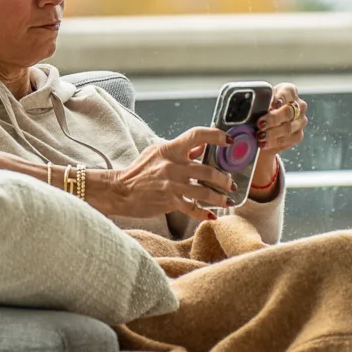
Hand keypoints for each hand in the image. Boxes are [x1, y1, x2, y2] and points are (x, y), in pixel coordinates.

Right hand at [89, 128, 237, 222]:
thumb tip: (201, 147)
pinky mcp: (169, 201)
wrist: (120, 190)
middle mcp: (173, 165)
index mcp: (171, 149)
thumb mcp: (157, 153)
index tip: (228, 140)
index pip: (197, 135)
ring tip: (226, 201)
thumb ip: (180, 150)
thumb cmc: (139, 171)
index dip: (216, 136)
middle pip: (207, 170)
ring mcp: (172, 184)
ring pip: (204, 191)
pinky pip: (192, 208)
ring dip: (219, 197)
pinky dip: (204, 213)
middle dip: (223, 179)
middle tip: (231, 184)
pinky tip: (212, 216)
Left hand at [250, 84, 306, 192]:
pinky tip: (263, 143)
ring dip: (272, 133)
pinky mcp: (298, 135)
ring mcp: (300, 121)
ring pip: (288, 128)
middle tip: (260, 124)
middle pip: (288, 112)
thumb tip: (243, 106)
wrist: (268, 127)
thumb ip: (258, 103)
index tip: (273, 103)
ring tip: (259, 136)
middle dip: (273, 119)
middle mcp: (299, 106)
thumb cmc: (262, 110)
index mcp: (290, 92)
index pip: (289, 92)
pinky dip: (274, 143)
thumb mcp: (259, 103)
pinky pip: (287, 140)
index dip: (282, 97)